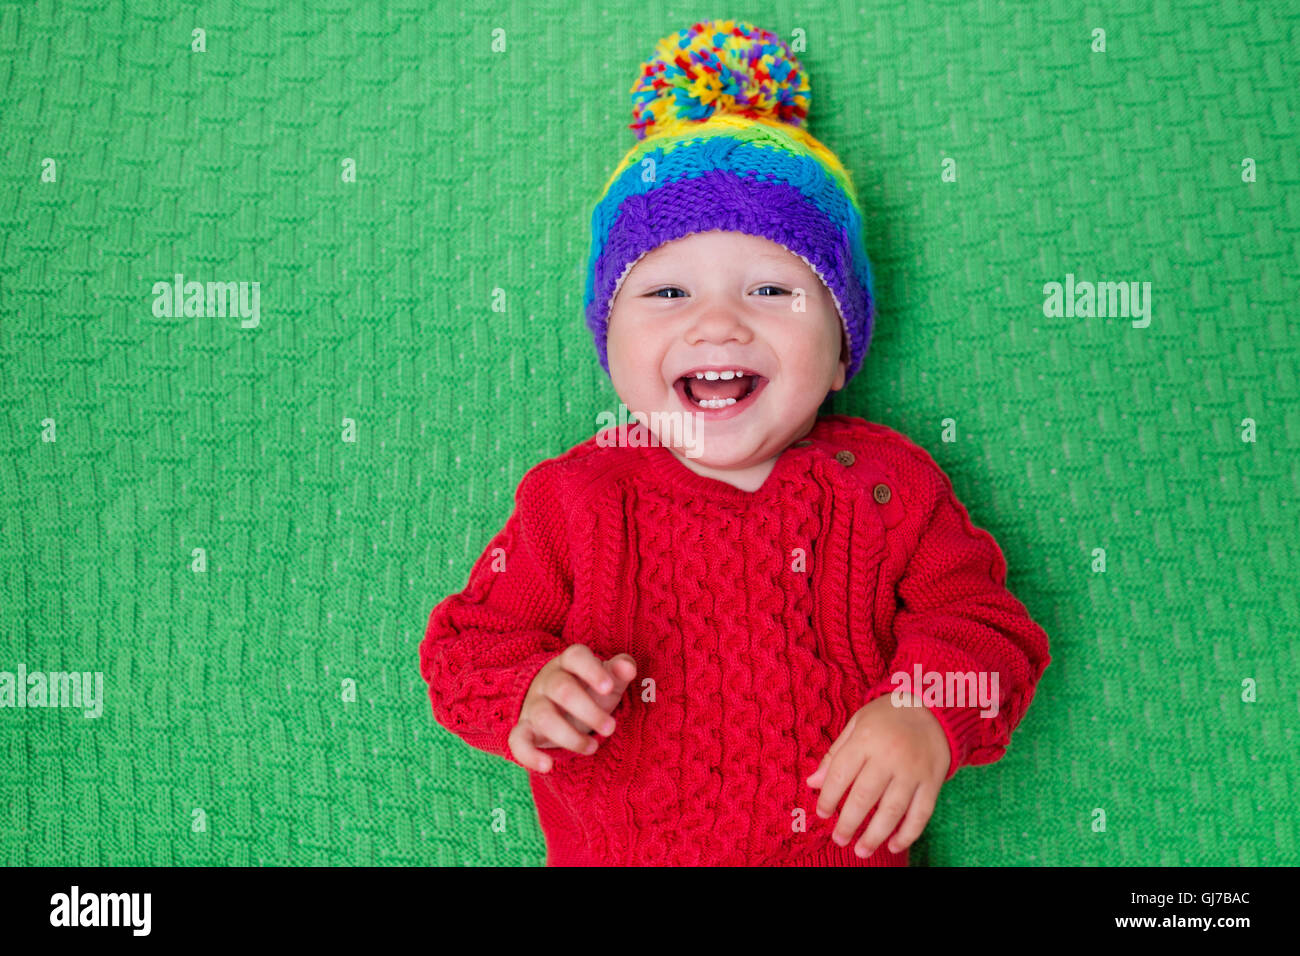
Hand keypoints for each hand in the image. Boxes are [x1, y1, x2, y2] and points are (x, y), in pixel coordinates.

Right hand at [508, 645, 636, 772]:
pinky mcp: (525, 729)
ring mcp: (534, 704)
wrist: (559, 706)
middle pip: (562, 689)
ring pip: (543, 716)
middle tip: (611, 728)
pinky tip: (547, 766)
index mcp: (570, 664)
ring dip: (569, 736)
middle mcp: (548, 681)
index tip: (608, 688)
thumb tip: (628, 667)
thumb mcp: (607, 681)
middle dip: (589, 711)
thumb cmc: (590, 690)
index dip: (592, 670)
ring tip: (592, 748)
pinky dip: (529, 754)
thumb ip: (619, 672)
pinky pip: (517, 740)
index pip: (576, 657)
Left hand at [805, 692, 949, 857]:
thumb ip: (835, 753)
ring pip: (893, 810)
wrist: (934, 706)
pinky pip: (921, 813)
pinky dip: (908, 834)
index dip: (828, 797)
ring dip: (875, 835)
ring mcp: (913, 770)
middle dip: (848, 822)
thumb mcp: (857, 723)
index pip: (841, 773)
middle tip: (838, 839)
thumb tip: (812, 783)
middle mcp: (889, 756)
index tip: (821, 813)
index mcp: (866, 738)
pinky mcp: (932, 781)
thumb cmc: (888, 715)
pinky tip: (893, 846)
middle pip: (865, 796)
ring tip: (860, 850)